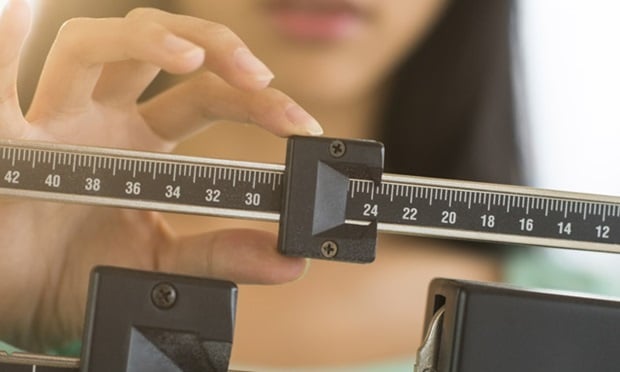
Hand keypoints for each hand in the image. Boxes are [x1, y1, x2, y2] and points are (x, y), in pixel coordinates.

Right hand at [0, 1, 319, 350]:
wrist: (22, 307)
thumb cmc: (82, 275)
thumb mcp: (160, 264)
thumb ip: (217, 256)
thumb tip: (287, 260)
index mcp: (143, 145)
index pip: (207, 98)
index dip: (259, 104)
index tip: (302, 125)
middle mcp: (103, 120)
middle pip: (162, 54)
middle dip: (217, 51)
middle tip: (261, 79)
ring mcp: (56, 121)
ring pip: (94, 46)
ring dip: (146, 38)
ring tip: (190, 57)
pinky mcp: (7, 141)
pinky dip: (3, 45)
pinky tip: (15, 10)